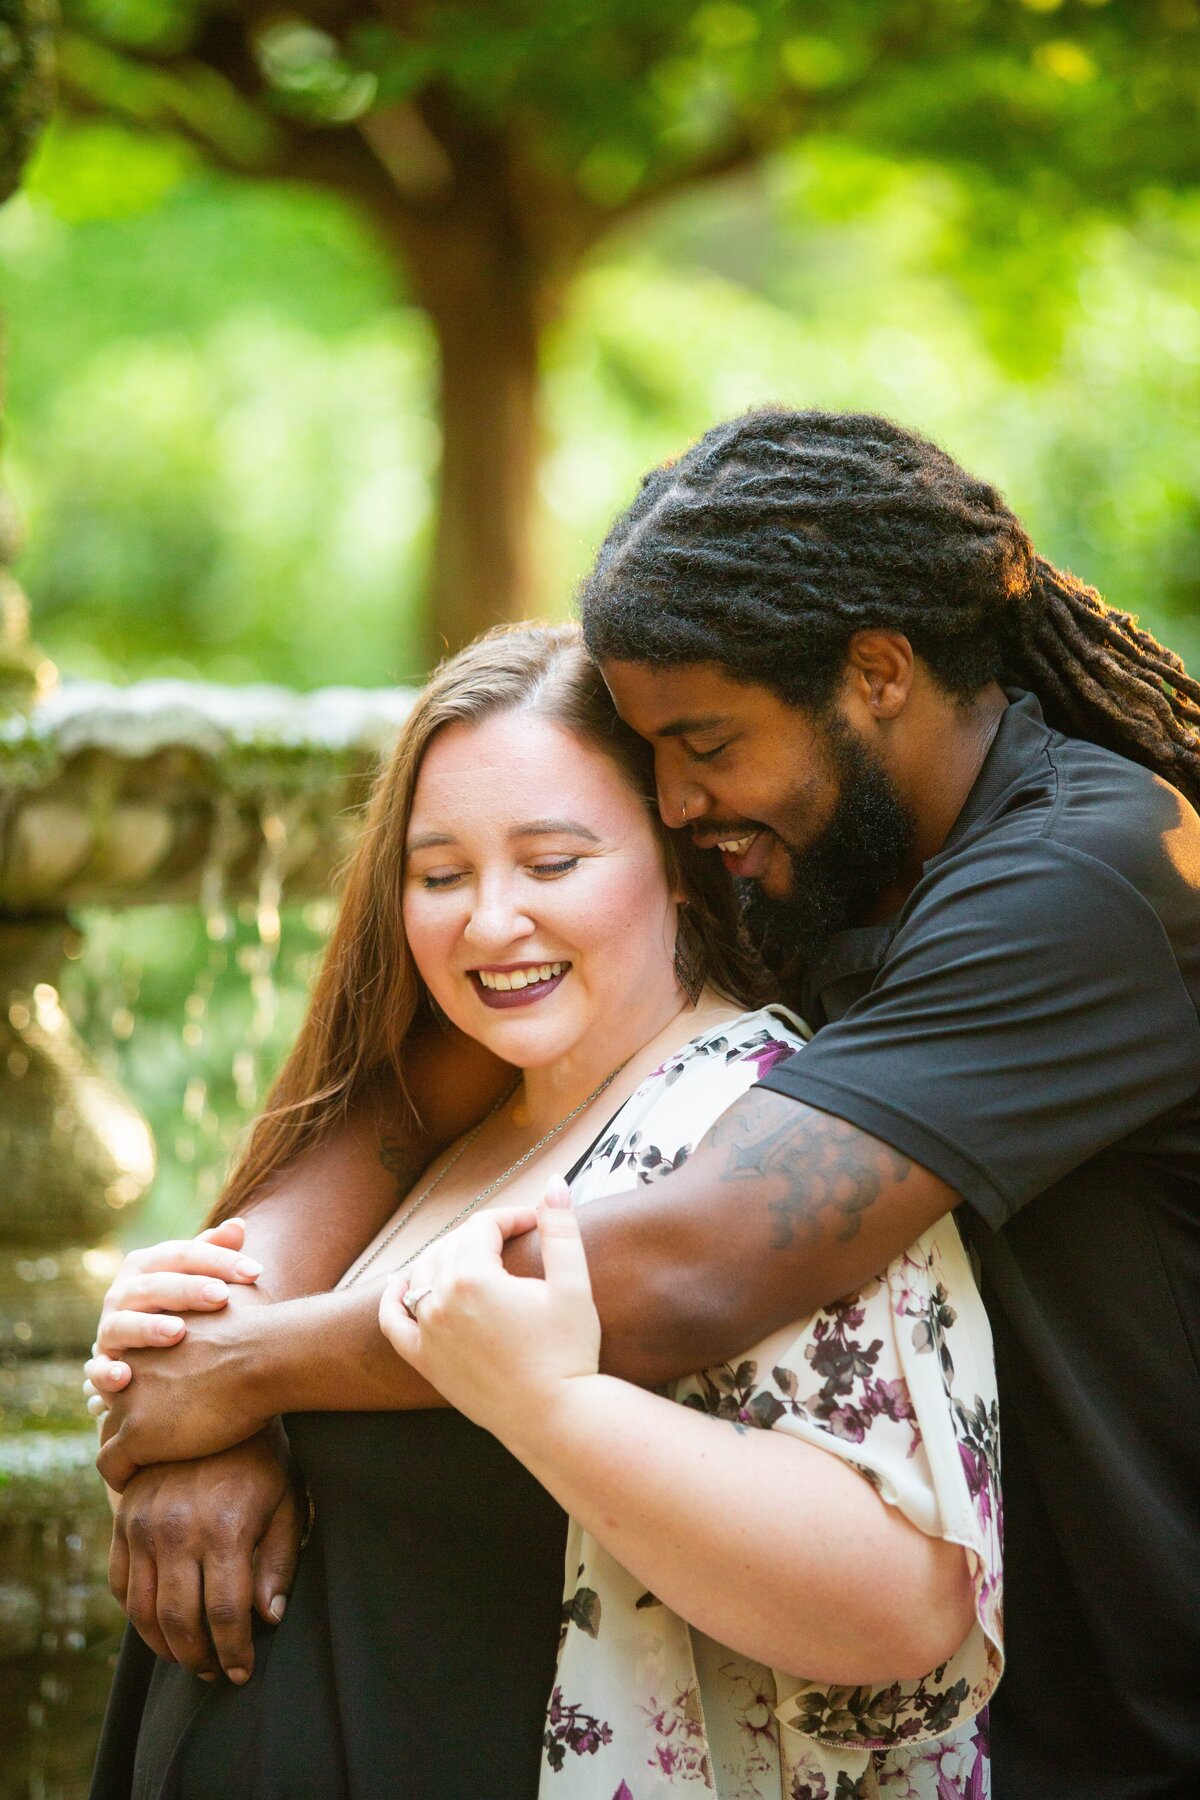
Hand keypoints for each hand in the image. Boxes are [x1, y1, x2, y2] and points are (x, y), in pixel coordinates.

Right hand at [84, 1219, 262, 1415]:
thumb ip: (213, 1252)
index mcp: (148, 1264)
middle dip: (188, 1289)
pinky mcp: (101, 1364)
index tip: (256, 1272)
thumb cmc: (177, 1304)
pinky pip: (97, 1370)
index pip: (184, 1254)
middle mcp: (124, 1292)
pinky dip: (106, 1373)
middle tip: (222, 1296)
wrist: (139, 1347)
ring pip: (123, 1323)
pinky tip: (125, 1377)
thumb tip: (239, 1226)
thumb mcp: (193, 1275)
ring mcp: (109, 1327)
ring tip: (178, 1331)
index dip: (220, 1260)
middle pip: (155, 1285)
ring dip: (148, 1327)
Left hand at [97, 1297, 274, 1489]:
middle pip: (114, 1397)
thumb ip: (233, 1288)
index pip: (132, 1363)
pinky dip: (121, 1477)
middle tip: (144, 1438)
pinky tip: (139, 1483)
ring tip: (141, 1467)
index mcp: (154, 1334)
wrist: (263, 1355)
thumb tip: (252, 1258)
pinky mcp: (136, 1434)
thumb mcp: (242, 1293)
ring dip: (124, 1451)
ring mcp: (129, 1399)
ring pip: (110, 1434)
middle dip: (126, 1416)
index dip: (140, 1383)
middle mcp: (132, 1363)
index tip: (154, 1402)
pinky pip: (111, 1465)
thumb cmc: (265, 1327)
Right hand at [110, 1422, 303, 1683]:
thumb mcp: (289, 1502)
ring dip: (164, 1645)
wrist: (223, 1396)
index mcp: (224, 1529)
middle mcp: (177, 1528)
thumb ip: (279, 1562)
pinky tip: (159, 1623)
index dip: (232, 1652)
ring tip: (189, 1657)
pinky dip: (134, 1613)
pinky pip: (119, 1582)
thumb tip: (267, 1619)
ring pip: (142, 1610)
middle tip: (215, 1672)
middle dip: (198, 1659)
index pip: (223, 1615)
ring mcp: (143, 1521)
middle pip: (179, 1621)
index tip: (241, 1672)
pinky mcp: (124, 1515)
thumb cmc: (266, 1456)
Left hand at [379, 1178, 598, 1444]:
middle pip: (452, 1245)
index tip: (537, 1222)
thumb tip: (555, 1182)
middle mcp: (440, 1301)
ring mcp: (427, 1333)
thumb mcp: (573, 1285)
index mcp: (473, 1277)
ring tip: (477, 1257)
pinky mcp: (425, 1361)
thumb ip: (561, 1229)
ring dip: (447, 1258)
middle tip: (515, 1240)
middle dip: (483, 1236)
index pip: (483, 1225)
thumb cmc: (569, 1353)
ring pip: (424, 1275)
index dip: (512, 1217)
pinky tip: (400, 1283)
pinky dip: (392, 1298)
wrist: (555, 1418)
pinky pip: (394, 1321)